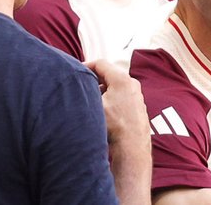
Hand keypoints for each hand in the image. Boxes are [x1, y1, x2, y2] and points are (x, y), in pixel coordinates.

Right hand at [84, 60, 151, 204]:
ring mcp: (137, 95)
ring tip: (91, 100)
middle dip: (94, 79)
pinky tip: (103, 110)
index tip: (76, 72)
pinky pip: (122, 95)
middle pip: (109, 74)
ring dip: (103, 90)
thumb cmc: (115, 126)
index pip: (100, 64)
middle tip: (82, 86)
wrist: (132, 147)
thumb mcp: (95, 105)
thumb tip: (72, 87)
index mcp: (121, 79)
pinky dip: (111, 98)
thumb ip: (85, 91)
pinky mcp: (138, 105)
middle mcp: (132, 83)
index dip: (86, 66)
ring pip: (115, 85)